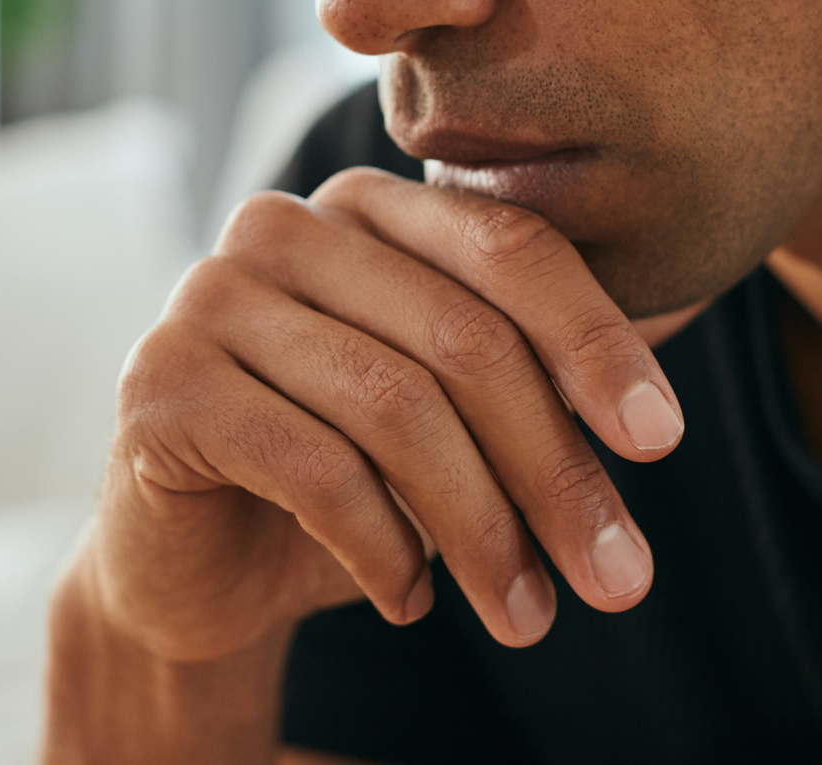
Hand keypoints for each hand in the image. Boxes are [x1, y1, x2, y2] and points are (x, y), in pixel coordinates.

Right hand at [80, 167, 686, 661]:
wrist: (196, 562)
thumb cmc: (346, 474)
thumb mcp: (453, 420)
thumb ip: (536, 380)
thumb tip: (655, 414)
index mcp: (368, 205)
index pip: (508, 246)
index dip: (596, 340)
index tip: (661, 442)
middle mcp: (283, 226)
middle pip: (463, 337)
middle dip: (554, 469)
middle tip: (618, 578)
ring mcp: (210, 296)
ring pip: (395, 407)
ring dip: (481, 531)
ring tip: (525, 615)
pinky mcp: (161, 383)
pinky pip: (311, 466)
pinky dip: (382, 549)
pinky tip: (410, 601)